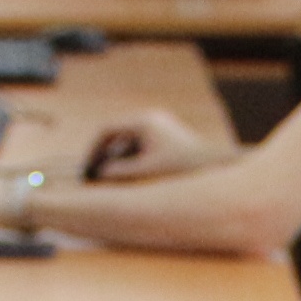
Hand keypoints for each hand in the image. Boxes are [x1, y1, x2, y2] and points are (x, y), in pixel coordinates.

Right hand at [81, 108, 219, 180]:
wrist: (215, 168)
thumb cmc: (182, 170)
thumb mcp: (145, 173)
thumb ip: (119, 173)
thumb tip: (99, 174)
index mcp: (144, 121)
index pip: (107, 130)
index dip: (92, 150)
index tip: (85, 169)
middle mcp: (151, 119)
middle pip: (116, 135)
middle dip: (102, 157)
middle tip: (89, 176)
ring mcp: (159, 127)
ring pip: (127, 143)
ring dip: (115, 161)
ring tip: (105, 181)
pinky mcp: (166, 139)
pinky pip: (140, 147)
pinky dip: (130, 161)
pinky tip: (124, 179)